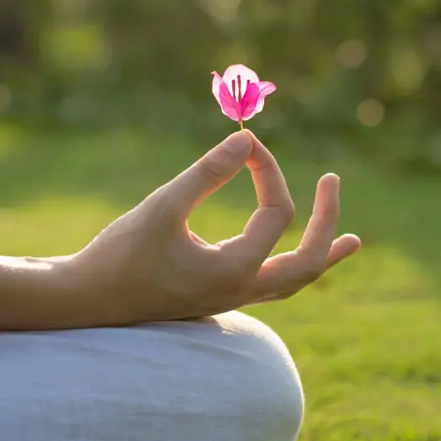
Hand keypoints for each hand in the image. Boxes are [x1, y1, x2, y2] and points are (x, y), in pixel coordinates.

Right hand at [67, 130, 361, 324]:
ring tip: (354, 240)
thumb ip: (207, 173)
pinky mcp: (217, 296)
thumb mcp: (163, 207)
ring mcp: (231, 298)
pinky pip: (271, 284)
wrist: (86, 302)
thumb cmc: (119, 255)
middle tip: (333, 181)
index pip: (276, 213)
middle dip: (327, 221)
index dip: (268, 170)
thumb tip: (247, 138)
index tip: (247, 141)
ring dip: (322, 255)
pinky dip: (291, 265)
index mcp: (234, 270)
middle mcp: (242, 290)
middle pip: (308, 263)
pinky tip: (286, 252)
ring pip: (293, 281)